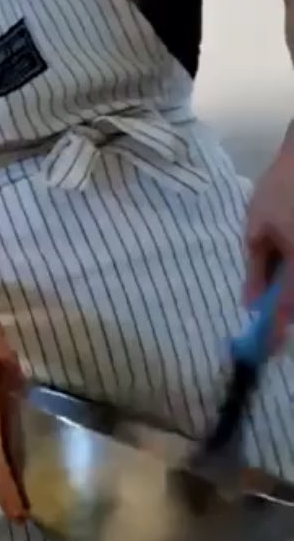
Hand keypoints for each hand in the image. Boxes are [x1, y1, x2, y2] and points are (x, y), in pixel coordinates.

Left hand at [244, 130, 293, 334]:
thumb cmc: (281, 190)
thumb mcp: (258, 228)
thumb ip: (256, 268)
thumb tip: (251, 303)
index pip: (287, 311)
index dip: (274, 332)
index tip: (263, 350)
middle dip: (286, 313)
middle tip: (270, 322)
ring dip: (290, 297)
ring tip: (275, 291)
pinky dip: (293, 278)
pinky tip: (285, 268)